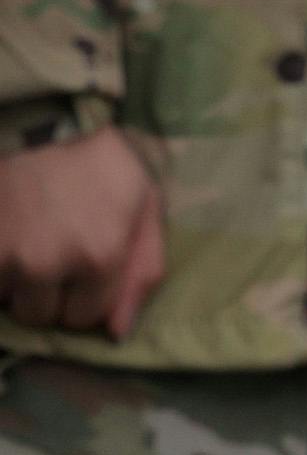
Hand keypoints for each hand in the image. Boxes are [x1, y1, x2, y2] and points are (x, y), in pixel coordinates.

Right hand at [0, 126, 163, 338]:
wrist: (49, 122)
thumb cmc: (108, 169)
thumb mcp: (145, 216)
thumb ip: (138, 276)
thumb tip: (115, 332)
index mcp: (99, 256)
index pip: (83, 318)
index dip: (84, 300)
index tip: (83, 275)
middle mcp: (48, 260)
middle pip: (40, 315)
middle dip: (48, 296)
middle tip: (52, 257)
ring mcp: (4, 249)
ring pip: (4, 299)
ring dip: (14, 282)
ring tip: (27, 244)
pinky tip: (8, 240)